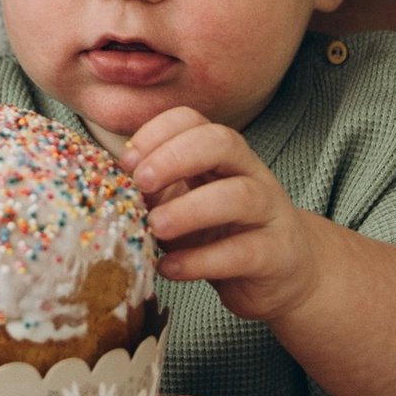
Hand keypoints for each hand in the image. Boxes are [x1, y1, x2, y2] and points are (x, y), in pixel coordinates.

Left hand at [125, 105, 318, 322]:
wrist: (285, 274)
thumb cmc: (224, 234)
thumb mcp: (186, 205)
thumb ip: (157, 192)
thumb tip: (111, 186)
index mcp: (222, 155)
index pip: (193, 120)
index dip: (157, 133)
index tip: (126, 162)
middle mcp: (250, 173)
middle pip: (221, 142)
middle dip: (175, 156)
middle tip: (141, 184)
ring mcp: (268, 212)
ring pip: (239, 195)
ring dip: (190, 209)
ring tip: (156, 228)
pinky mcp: (275, 254)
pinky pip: (242, 252)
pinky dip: (201, 261)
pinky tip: (171, 269)